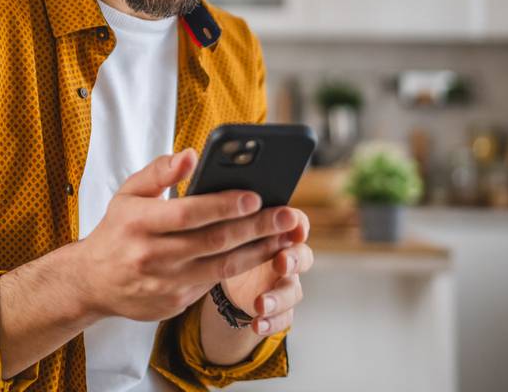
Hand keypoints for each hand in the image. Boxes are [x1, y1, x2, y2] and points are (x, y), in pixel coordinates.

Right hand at [73, 149, 301, 321]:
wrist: (93, 282)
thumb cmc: (117, 231)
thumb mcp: (128, 194)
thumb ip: (159, 172)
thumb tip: (191, 154)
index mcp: (137, 223)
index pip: (187, 213)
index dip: (223, 205)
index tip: (254, 196)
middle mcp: (150, 255)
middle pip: (213, 241)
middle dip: (256, 227)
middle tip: (288, 215)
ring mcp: (164, 283)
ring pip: (222, 267)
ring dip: (259, 251)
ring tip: (285, 237)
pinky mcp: (175, 302)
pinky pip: (215, 284)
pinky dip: (242, 268)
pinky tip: (263, 254)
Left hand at [223, 208, 312, 336]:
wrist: (221, 269)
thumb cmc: (224, 237)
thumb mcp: (223, 221)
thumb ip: (225, 209)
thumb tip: (205, 183)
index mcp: (275, 230)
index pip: (295, 222)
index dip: (297, 224)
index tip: (292, 224)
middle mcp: (286, 255)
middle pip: (302, 256)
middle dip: (294, 259)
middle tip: (281, 262)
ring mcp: (284, 283)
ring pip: (293, 291)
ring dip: (280, 297)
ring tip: (260, 304)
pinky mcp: (277, 306)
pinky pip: (284, 317)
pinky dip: (272, 322)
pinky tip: (256, 324)